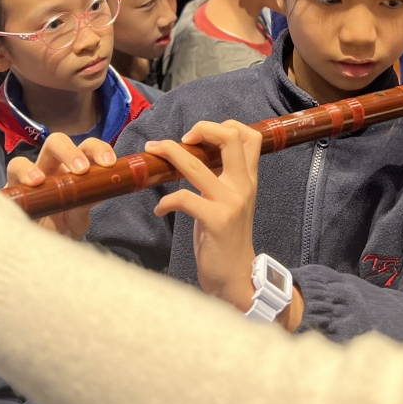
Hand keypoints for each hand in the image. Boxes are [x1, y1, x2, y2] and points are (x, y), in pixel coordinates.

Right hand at [6, 132, 116, 239]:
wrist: (38, 255)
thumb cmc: (61, 230)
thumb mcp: (78, 219)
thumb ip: (87, 203)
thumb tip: (104, 188)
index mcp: (71, 170)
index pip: (86, 148)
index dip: (98, 149)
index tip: (110, 163)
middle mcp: (49, 169)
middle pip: (56, 142)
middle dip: (69, 151)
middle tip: (81, 170)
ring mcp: (26, 179)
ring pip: (24, 158)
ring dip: (31, 168)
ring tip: (41, 180)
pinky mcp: (10, 192)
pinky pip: (10, 175)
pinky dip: (21, 174)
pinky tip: (30, 185)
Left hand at [144, 121, 262, 312]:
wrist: (237, 278)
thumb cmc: (227, 239)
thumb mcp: (232, 203)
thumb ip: (224, 178)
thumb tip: (199, 154)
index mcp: (248, 179)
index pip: (249, 136)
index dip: (224, 125)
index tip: (199, 136)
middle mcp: (243, 186)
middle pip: (230, 138)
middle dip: (202, 128)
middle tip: (180, 138)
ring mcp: (230, 202)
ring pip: (197, 164)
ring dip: (170, 153)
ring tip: (153, 151)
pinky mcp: (215, 220)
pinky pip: (183, 198)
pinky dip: (165, 201)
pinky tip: (160, 208)